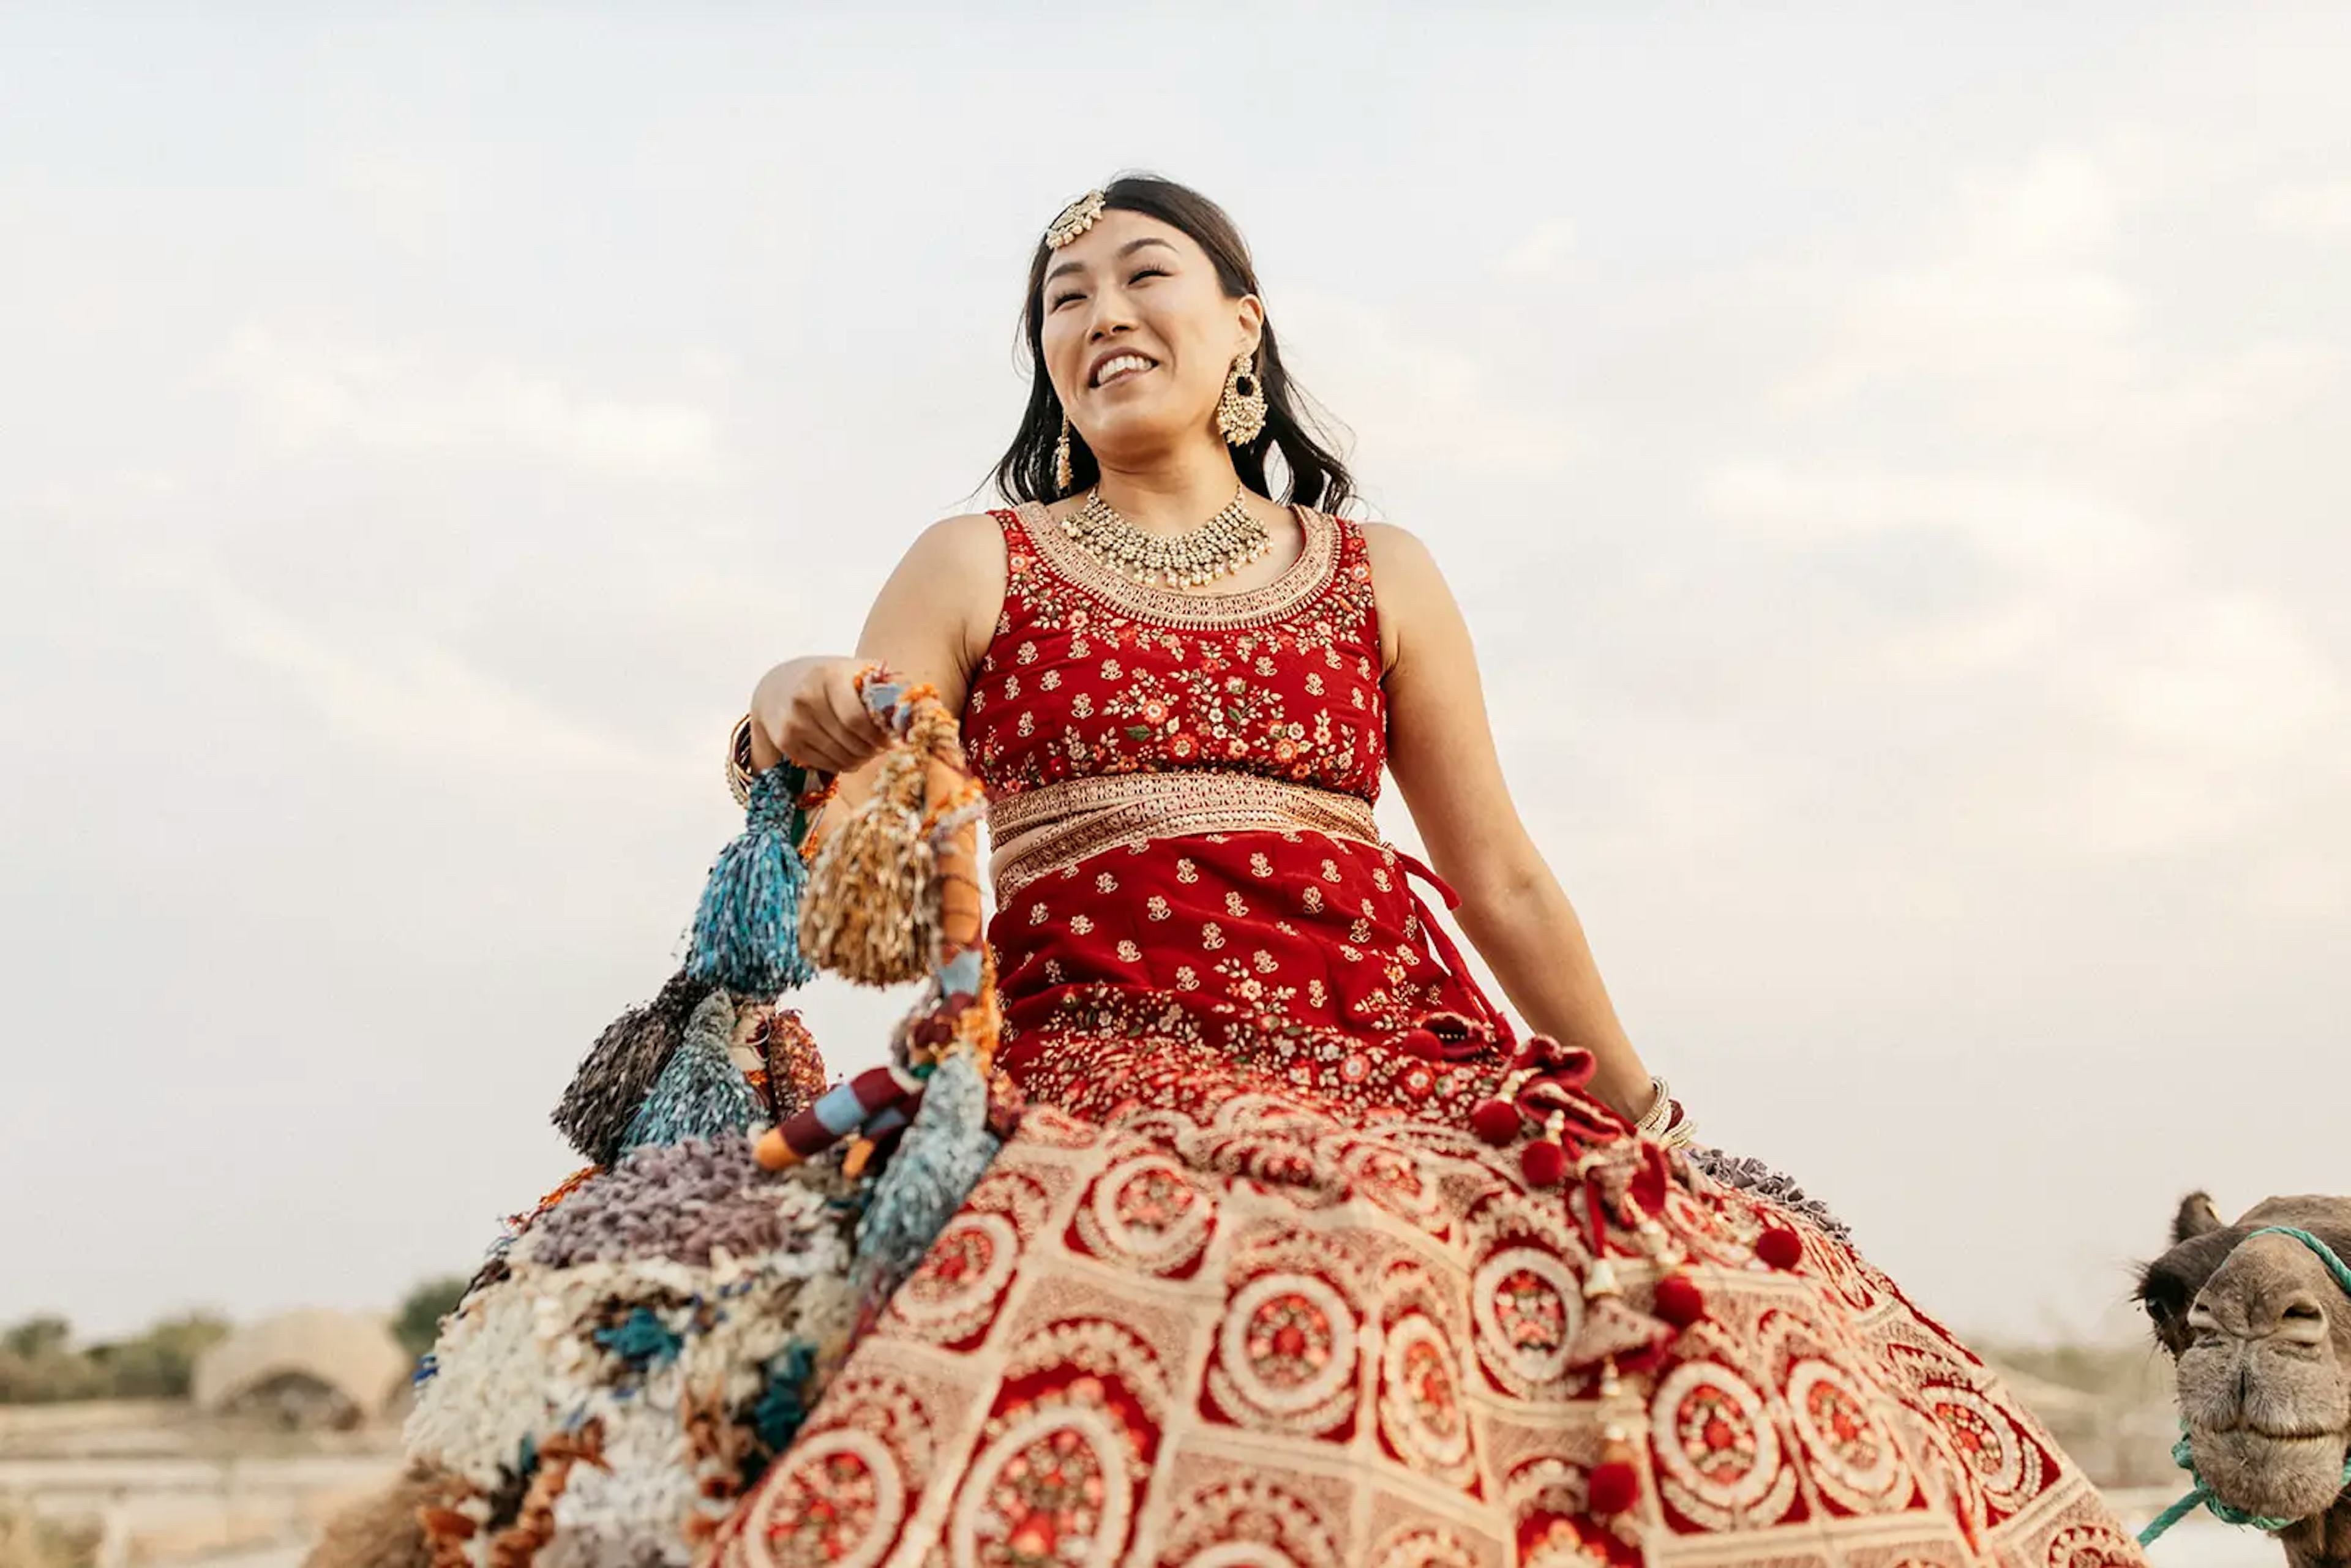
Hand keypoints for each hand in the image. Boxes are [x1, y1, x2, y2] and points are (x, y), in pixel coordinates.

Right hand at [748, 655, 891, 776]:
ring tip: (864, 750)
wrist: (781, 684)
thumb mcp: (858, 671)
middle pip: (851, 743)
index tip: (890, 739)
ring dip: (859, 760)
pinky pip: (825, 765)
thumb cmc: (833, 679)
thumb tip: (922, 710)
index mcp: (830, 676)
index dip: (878, 736)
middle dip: (872, 750)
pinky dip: (840, 764)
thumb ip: (890, 686)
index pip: (857, 720)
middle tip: (880, 747)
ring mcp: (793, 722)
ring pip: (840, 758)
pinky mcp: (785, 741)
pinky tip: (844, 752)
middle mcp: (806, 698)